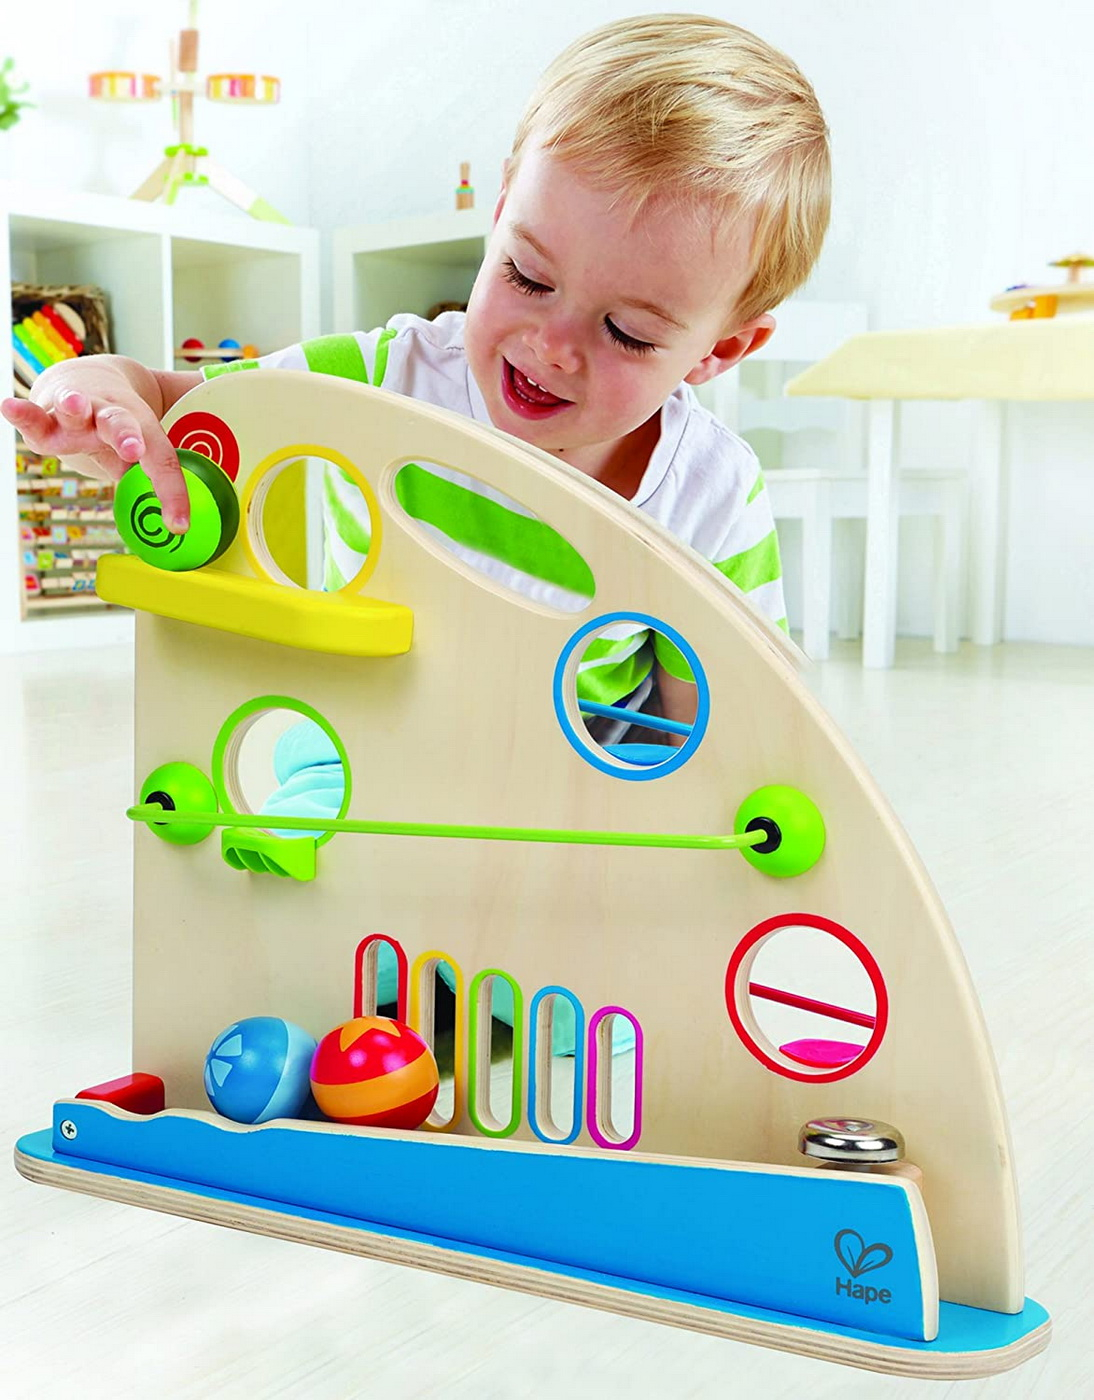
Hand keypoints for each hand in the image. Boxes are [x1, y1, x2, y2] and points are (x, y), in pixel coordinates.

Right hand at [2, 359, 189, 531]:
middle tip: (134, 449)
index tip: (178, 525)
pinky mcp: (43, 416)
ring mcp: (73, 413)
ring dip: (75, 408)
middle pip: (119, 424)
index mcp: (140, 425)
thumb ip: (165, 468)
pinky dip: (22, 413)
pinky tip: (10, 407)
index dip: (172, 492)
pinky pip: (33, 416)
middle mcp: (107, 415)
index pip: (160, 459)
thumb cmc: (118, 424)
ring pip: (74, 411)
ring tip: (74, 403)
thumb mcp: (145, 444)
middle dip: (126, 435)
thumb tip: (198, 497)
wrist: (83, 382)